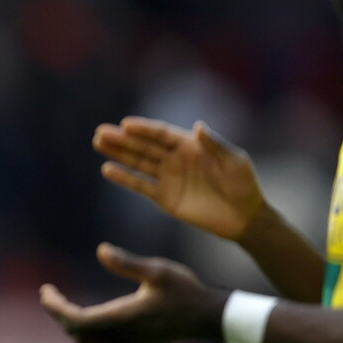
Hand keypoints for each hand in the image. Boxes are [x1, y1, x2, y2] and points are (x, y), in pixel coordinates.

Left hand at [40, 243, 224, 342]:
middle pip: (76, 332)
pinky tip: (86, 317)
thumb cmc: (185, 290)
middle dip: (58, 314)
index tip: (45, 291)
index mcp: (123, 317)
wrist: (209, 319)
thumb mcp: (158, 270)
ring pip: (87, 341)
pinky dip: (85, 332)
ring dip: (70, 324)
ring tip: (61, 303)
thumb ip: (127, 262)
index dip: (56, 308)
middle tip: (47, 294)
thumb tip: (100, 249)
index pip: (77, 320)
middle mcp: (122, 335)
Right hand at [93, 117, 263, 240]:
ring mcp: (167, 178)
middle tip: (100, 132)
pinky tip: (107, 169)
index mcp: (190, 145)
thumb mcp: (234, 161)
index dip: (144, 129)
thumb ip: (215, 144)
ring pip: (138, 162)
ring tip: (98, 143)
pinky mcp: (164, 197)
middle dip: (122, 139)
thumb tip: (198, 126)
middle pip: (144, 146)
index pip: (161, 134)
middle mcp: (175, 159)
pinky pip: (140, 186)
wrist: (244, 217)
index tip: (125, 125)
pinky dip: (124, 178)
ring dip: (118, 154)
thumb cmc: (243, 185)